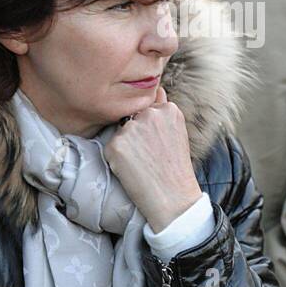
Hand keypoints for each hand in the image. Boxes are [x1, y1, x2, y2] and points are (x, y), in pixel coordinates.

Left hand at [103, 85, 203, 231]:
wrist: (172, 197)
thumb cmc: (174, 167)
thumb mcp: (176, 131)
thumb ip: (162, 110)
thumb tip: (155, 89)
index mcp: (168, 109)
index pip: (147, 106)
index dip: (149, 126)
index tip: (156, 142)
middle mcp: (149, 114)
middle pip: (131, 118)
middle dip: (136, 133)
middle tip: (150, 155)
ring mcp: (131, 128)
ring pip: (120, 132)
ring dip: (125, 145)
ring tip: (143, 162)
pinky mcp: (116, 144)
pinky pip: (110, 147)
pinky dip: (116, 158)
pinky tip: (132, 169)